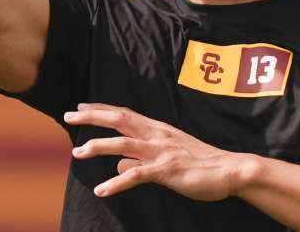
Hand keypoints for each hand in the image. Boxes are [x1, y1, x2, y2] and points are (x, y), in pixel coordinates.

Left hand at [65, 103, 252, 200]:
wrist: (231, 170)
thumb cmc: (202, 163)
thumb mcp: (169, 157)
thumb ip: (143, 159)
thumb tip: (120, 165)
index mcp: (158, 130)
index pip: (124, 114)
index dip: (101, 110)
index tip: (80, 107)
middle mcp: (157, 135)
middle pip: (119, 119)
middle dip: (92, 117)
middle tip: (68, 115)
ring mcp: (161, 152)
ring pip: (123, 144)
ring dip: (98, 147)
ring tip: (77, 153)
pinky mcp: (166, 171)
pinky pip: (137, 176)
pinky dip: (116, 183)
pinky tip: (101, 190)